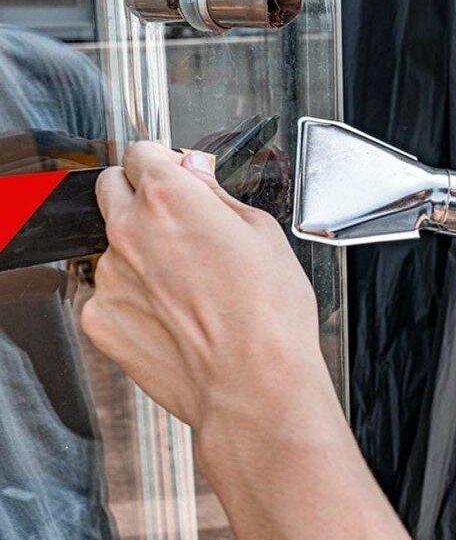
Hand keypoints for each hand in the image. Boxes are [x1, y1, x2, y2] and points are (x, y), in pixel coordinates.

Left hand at [82, 142, 340, 446]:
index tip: (175, 174)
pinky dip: (133, 297)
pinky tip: (173, 315)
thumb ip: (218, 196)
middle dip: (139, 193)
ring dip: (139, 252)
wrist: (254, 386)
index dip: (163, 161)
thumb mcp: (264, 234)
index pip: (140, 152)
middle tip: (177, 221)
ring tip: (188, 285)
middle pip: (111, 188)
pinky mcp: (100, 320)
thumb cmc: (270, 317)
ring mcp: (109, 278)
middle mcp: (128, 231)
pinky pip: (108, 293)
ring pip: (113, 246)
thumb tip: (196, 175)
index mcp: (170, 198)